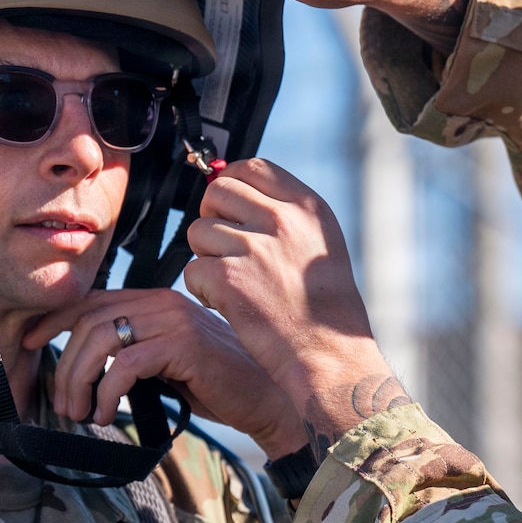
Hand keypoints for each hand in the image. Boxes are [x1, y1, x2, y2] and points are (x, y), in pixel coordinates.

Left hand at [23, 288, 307, 457]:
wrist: (269, 398)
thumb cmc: (219, 385)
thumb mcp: (169, 363)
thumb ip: (136, 352)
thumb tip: (89, 369)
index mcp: (158, 300)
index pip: (93, 299)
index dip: (54, 319)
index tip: (28, 341)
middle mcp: (164, 300)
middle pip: (89, 321)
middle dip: (64, 364)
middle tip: (61, 402)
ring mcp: (175, 319)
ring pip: (101, 340)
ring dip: (79, 380)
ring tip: (79, 412)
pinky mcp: (183, 344)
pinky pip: (125, 364)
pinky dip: (106, 392)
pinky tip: (105, 414)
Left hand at [183, 159, 410, 453]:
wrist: (329, 355)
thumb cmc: (326, 308)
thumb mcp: (319, 244)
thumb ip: (284, 214)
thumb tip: (233, 188)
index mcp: (307, 206)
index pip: (252, 167)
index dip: (232, 183)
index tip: (230, 208)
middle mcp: (281, 220)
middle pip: (217, 192)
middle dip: (213, 219)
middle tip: (227, 250)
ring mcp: (254, 248)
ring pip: (198, 231)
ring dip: (207, 257)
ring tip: (235, 283)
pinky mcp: (228, 279)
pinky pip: (193, 269)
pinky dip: (204, 289)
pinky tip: (230, 304)